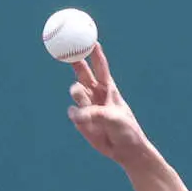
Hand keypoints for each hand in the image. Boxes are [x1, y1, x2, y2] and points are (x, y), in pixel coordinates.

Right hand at [67, 44, 152, 167]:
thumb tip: (76, 114)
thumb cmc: (126, 131)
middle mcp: (96, 93)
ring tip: (89, 108)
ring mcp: (87, 105)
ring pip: (75, 91)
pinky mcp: (81, 119)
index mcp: (108, 88)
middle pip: (81, 70)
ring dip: (79, 97)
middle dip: (73, 58)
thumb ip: (95, 113)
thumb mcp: (114, 119)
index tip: (90, 39)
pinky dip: (78, 117)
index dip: (94, 52)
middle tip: (65, 48)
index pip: (100, 66)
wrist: (126, 151)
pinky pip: (73, 112)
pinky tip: (86, 124)